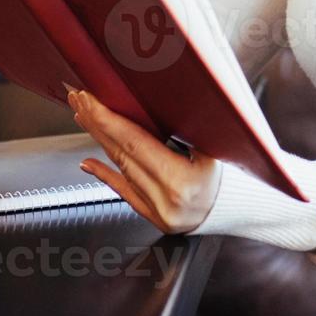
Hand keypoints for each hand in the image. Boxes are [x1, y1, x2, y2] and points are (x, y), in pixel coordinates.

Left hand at [69, 88, 220, 234]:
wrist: (236, 210)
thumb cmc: (229, 176)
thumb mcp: (213, 149)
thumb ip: (186, 128)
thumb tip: (160, 99)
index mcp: (181, 180)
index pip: (134, 144)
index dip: (108, 119)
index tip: (90, 100)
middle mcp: (164, 198)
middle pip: (122, 153)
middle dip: (97, 123)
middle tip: (79, 99)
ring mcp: (155, 210)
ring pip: (120, 169)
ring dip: (99, 140)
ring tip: (84, 117)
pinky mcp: (152, 215)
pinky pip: (123, 191)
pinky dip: (105, 174)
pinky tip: (88, 163)